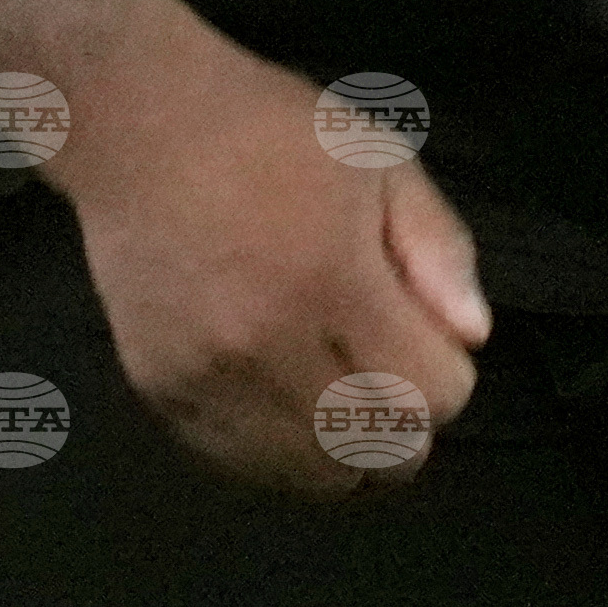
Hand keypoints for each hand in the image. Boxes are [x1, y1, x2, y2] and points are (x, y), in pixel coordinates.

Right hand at [59, 16, 489, 498]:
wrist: (136, 127)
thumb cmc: (271, 131)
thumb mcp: (381, 159)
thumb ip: (441, 247)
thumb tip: (471, 339)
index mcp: (331, 280)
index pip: (429, 398)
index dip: (446, 374)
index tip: (422, 334)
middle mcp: (265, 345)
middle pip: (376, 458)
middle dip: (405, 427)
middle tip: (389, 374)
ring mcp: (207, 378)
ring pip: (311, 479)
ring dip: (344, 449)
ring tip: (337, 389)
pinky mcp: (161, 393)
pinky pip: (245, 466)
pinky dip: (282, 450)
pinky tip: (283, 394)